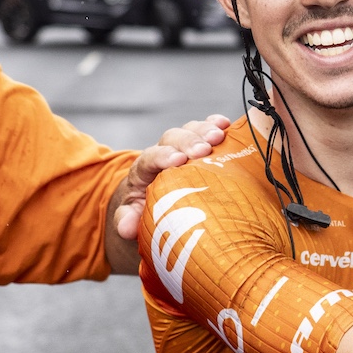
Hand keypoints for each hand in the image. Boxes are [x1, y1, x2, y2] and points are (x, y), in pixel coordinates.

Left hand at [113, 114, 229, 239]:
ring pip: (190, 130)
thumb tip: (125, 228)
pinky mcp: (199, 143)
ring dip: (205, 131)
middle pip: (172, 138)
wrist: (152, 194)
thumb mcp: (133, 214)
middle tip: (204, 150)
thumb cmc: (145, 206)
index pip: (150, 157)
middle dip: (188, 142)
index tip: (178, 160)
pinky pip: (206, 128)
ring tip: (219, 136)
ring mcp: (182, 144)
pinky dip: (216, 124)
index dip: (164, 156)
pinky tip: (226, 124)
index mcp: (144, 168)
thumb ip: (127, 218)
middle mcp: (163, 150)